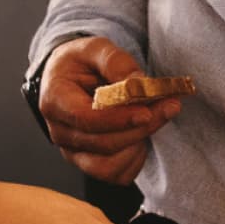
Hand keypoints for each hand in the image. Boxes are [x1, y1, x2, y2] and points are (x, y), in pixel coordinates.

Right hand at [39, 36, 181, 184]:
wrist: (70, 77)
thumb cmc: (79, 62)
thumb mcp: (95, 48)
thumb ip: (116, 62)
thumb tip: (139, 83)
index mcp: (55, 100)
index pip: (86, 119)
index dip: (119, 119)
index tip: (147, 111)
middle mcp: (60, 132)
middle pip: (103, 143)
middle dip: (140, 128)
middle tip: (169, 106)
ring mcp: (73, 152)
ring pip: (109, 166)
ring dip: (138, 145)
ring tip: (154, 118)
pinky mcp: (88, 163)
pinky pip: (116, 175)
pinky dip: (134, 159)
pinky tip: (141, 135)